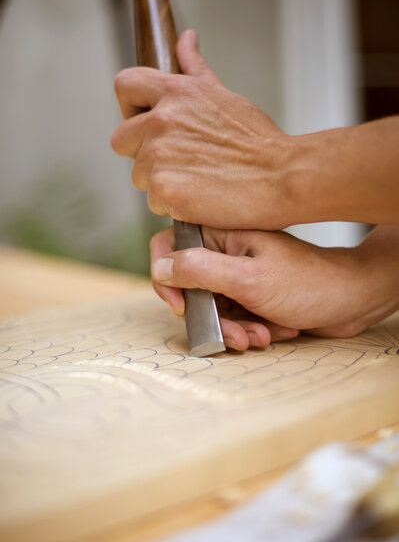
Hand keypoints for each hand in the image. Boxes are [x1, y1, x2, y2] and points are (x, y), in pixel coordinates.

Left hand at [111, 29, 294, 230]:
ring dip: (161, 180)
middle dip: (142, 152)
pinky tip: (200, 198)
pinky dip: (173, 204)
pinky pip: (154, 201)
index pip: (125, 85)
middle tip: (176, 160)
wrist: (282, 177)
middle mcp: (162, 121)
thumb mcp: (224, 95)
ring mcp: (159, 156)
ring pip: (139, 175)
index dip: (130, 107)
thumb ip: (196, 68)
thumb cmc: (258, 141)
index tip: (145, 120)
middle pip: (121, 139)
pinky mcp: (164, 189)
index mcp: (176, 93)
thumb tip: (186, 38)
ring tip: (197, 180)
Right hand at [150, 225, 398, 349]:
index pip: (169, 246)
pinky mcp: (249, 293)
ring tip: (260, 335)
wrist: (351, 299)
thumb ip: (199, 271)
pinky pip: (232, 316)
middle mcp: (225, 250)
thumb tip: (160, 269)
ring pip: (212, 307)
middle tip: (235, 333)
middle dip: (211, 316)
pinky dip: (249, 328)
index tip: (182, 306)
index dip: (168, 279)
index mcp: (221, 233)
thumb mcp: (247, 279)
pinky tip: (273, 330)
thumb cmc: (307, 283)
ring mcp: (237, 273)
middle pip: (190, 285)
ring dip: (234, 328)